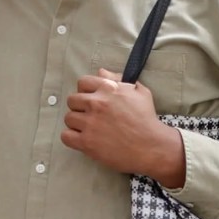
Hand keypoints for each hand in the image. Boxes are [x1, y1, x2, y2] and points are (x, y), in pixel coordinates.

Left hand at [62, 70, 185, 185]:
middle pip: (72, 100)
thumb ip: (118, 79)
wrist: (152, 146)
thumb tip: (101, 72)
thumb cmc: (147, 119)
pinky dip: (72, 138)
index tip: (91, 99)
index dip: (85, 90)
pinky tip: (82, 139)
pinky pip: (66, 136)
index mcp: (108, 88)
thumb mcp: (139, 92)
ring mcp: (90, 123)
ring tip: (88, 128)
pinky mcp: (87, 142)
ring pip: (68, 118)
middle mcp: (96, 103)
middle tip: (90, 115)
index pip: (82, 82)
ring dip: (76, 123)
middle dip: (80, 107)